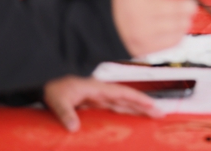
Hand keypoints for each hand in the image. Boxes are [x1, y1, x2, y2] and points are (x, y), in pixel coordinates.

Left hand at [44, 76, 161, 131]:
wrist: (48, 83)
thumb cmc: (55, 88)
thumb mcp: (58, 100)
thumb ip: (66, 113)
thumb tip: (74, 127)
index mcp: (98, 88)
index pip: (123, 93)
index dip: (138, 99)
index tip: (151, 105)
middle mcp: (103, 93)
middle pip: (128, 99)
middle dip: (145, 106)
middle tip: (161, 114)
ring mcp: (101, 98)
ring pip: (124, 104)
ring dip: (139, 109)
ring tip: (154, 115)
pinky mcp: (97, 104)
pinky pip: (116, 109)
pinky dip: (127, 112)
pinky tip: (134, 118)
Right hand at [112, 0, 202, 56]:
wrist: (101, 26)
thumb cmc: (127, 3)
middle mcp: (141, 10)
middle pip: (182, 7)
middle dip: (190, 5)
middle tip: (187, 4)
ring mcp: (143, 31)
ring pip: (182, 24)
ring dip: (184, 20)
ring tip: (176, 17)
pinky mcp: (145, 47)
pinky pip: (175, 40)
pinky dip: (178, 33)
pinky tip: (170, 28)